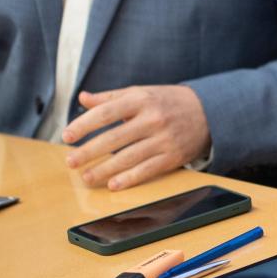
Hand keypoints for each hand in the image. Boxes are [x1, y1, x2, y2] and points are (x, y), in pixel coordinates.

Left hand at [63, 85, 210, 189]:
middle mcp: (153, 119)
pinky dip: (129, 179)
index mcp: (141, 99)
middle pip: (115, 137)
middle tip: (70, 161)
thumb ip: (111, 97)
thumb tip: (83, 99)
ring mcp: (164, 139)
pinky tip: (113, 184)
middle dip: (89, 151)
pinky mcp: (174, 156)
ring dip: (105, 169)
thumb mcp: (141, 92)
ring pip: (129, 157)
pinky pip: (148, 170)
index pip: (107, 112)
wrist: (209, 111)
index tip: (67, 136)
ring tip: (87, 177)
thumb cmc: (168, 101)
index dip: (84, 124)